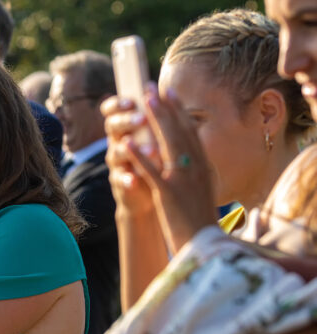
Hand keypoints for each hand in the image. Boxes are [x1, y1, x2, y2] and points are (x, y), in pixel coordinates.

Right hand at [101, 95, 155, 215]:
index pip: (113, 110)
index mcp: (126, 127)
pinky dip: (126, 179)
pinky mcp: (119, 182)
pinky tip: (133, 179)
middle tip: (142, 119)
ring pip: (115, 153)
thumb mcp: (156, 137)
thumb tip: (169, 91)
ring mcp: (117, 163)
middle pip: (113, 126)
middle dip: (126, 121)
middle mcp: (117, 142)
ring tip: (149, 151)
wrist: (148, 195)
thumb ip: (159, 119)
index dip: (118, 103)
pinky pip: (119, 179)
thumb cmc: (155, 161)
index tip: (132, 99)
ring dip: (128, 151)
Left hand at [125, 84, 216, 252]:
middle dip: (165, 107)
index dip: (179, 111)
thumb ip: (196, 172)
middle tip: (150, 87)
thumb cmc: (200, 221)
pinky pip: (153, 171)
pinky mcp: (169, 194)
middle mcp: (196, 168)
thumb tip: (190, 158)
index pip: (191, 133)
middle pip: (180, 131)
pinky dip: (141, 155)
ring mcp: (184, 180)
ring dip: (156, 120)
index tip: (168, 94)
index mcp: (204, 167)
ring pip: (169, 143)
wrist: (205, 246)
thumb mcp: (202, 191)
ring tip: (142, 101)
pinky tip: (128, 142)